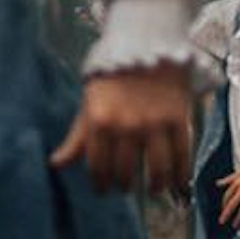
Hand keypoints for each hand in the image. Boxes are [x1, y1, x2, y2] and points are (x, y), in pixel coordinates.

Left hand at [49, 61, 191, 194]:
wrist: (147, 48)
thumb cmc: (112, 78)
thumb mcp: (89, 105)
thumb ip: (77, 138)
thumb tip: (57, 164)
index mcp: (100, 122)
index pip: (98, 165)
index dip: (100, 183)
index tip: (103, 190)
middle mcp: (127, 126)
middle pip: (127, 170)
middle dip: (124, 184)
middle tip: (125, 188)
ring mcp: (155, 124)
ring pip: (157, 168)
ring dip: (155, 185)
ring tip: (153, 189)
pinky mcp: (179, 120)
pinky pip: (182, 155)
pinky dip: (181, 174)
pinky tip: (178, 183)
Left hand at [216, 171, 239, 227]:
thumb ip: (228, 179)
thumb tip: (217, 183)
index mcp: (239, 184)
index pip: (228, 195)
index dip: (224, 203)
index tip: (223, 209)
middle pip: (233, 203)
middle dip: (227, 213)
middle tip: (221, 221)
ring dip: (239, 218)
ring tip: (234, 226)